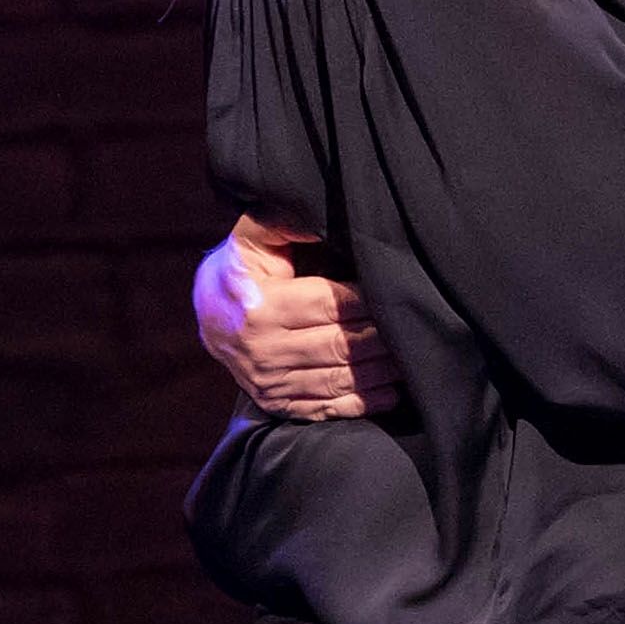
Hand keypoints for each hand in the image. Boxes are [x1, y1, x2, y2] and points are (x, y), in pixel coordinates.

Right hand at [192, 215, 397, 419]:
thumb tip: (315, 216)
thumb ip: (285, 222)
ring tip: (411, 358)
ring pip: (338, 379)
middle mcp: (261, 350)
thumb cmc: (243, 268)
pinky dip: (362, 403)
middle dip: (383, 337)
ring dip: (380, 372)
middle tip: (415, 325)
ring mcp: (268, 382)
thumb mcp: (254, 236)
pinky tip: (391, 392)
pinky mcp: (275, 404)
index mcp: (260, 307)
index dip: (368, 300)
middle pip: (340, 345)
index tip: (395, 291)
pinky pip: (324, 408)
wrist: (209, 312)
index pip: (331, 305)